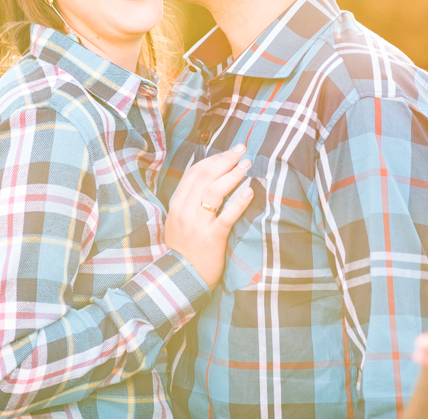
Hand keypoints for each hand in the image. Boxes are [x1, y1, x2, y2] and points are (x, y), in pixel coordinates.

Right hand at [164, 144, 254, 287]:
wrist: (181, 278)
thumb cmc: (184, 249)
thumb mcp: (178, 222)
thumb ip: (189, 202)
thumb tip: (208, 181)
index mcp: (177, 204)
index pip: (194, 173)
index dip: (212, 159)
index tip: (227, 152)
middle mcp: (185, 211)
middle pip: (205, 176)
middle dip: (225, 160)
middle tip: (241, 149)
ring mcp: (198, 224)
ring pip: (214, 191)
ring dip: (232, 175)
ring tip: (247, 165)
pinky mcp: (212, 237)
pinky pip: (227, 216)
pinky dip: (239, 202)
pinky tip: (250, 191)